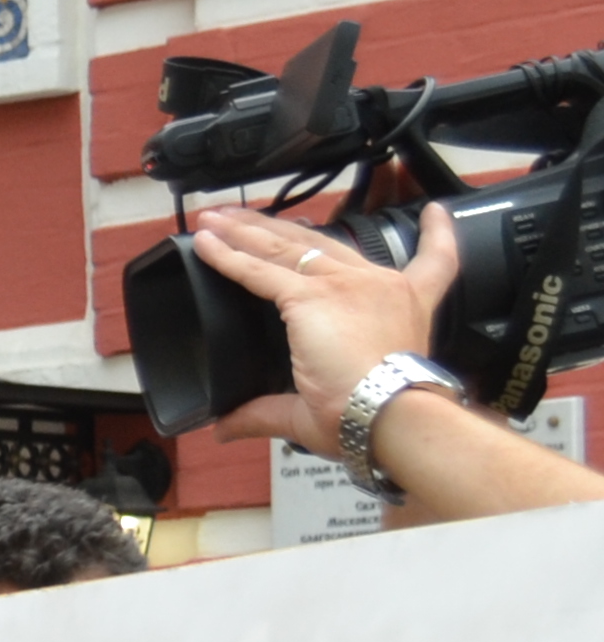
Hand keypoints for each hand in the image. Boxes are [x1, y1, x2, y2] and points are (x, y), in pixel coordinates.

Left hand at [195, 203, 451, 456]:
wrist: (389, 414)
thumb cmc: (376, 414)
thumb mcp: (324, 407)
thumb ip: (267, 410)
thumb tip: (225, 428)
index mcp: (406, 306)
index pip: (434, 260)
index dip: (436, 232)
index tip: (434, 212)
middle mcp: (378, 285)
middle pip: (325, 244)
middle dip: (281, 228)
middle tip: (248, 217)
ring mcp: (345, 285)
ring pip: (287, 248)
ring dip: (246, 231)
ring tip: (215, 219)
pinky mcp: (312, 294)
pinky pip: (260, 269)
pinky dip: (228, 255)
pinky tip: (205, 242)